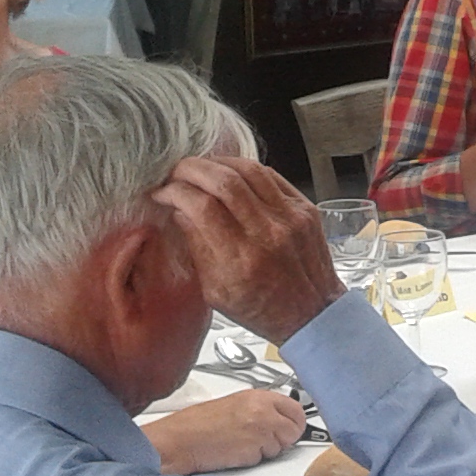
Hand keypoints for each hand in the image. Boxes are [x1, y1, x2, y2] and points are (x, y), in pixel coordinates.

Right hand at [141, 390, 305, 474]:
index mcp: (258, 396)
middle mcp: (262, 411)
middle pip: (295, 429)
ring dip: (266, 450)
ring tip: (242, 444)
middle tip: (267, 440)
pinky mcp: (253, 450)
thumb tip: (278, 418)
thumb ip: (260, 408)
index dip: (295, 422)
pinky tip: (236, 452)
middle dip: (285, 438)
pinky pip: (264, 458)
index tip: (292, 427)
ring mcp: (260, 430)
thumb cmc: (198, 424)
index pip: (295, 408)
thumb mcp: (234, 405)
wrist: (180, 440)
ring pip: (281, 446)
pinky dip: (253, 459)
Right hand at [151, 157, 342, 343]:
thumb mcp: (216, 291)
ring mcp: (290, 218)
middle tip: (176, 172)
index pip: (201, 207)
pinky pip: (273, 176)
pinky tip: (231, 172)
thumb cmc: (263, 308)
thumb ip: (197, 248)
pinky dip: (247, 169)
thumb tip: (179, 211)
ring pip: (250, 171)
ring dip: (219, 163)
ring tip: (200, 168)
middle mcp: (267, 233)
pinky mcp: (306, 209)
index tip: (162, 192)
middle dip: (192, 169)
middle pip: (225, 182)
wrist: (313, 313)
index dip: (175, 192)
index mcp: (241, 259)